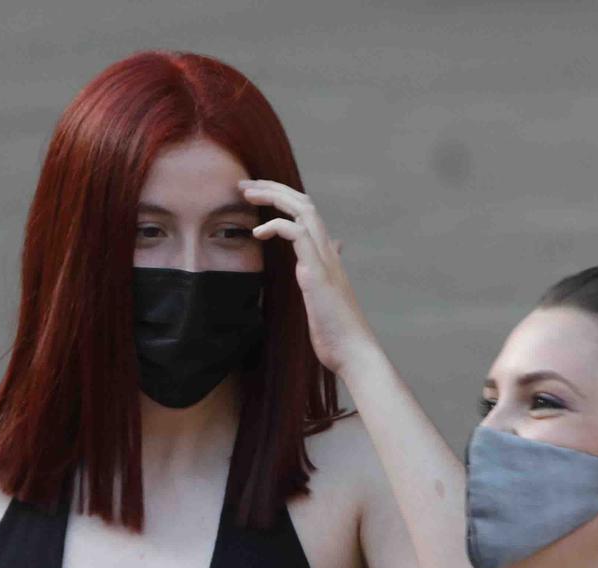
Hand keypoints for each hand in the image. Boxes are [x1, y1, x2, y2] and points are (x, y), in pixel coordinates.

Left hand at [241, 179, 376, 378]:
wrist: (353, 352)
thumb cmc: (338, 330)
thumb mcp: (327, 294)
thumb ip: (325, 270)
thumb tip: (336, 250)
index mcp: (328, 255)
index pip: (307, 212)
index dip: (282, 198)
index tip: (256, 195)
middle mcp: (328, 251)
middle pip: (303, 202)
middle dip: (273, 188)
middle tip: (244, 184)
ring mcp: (325, 260)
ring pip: (302, 210)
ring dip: (273, 196)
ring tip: (247, 194)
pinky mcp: (317, 272)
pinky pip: (297, 233)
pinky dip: (276, 225)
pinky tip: (257, 233)